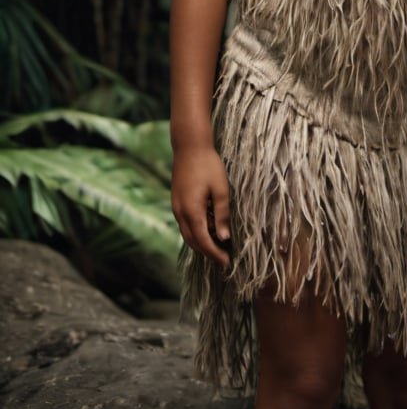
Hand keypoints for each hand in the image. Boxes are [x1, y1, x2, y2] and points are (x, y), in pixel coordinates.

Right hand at [171, 145, 231, 266]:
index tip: (227, 262)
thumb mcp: (220, 189)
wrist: (189, 146)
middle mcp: (180, 213)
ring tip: (219, 244)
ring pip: (187, 233)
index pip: (203, 241)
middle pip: (193, 241)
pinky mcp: (177, 201)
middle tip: (224, 257)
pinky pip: (185, 223)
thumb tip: (224, 238)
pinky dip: (196, 231)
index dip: (215, 254)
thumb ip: (222, 215)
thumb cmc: (208, 165)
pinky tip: (209, 227)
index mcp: (191, 211)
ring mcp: (176, 207)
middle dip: (208, 252)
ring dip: (201, 242)